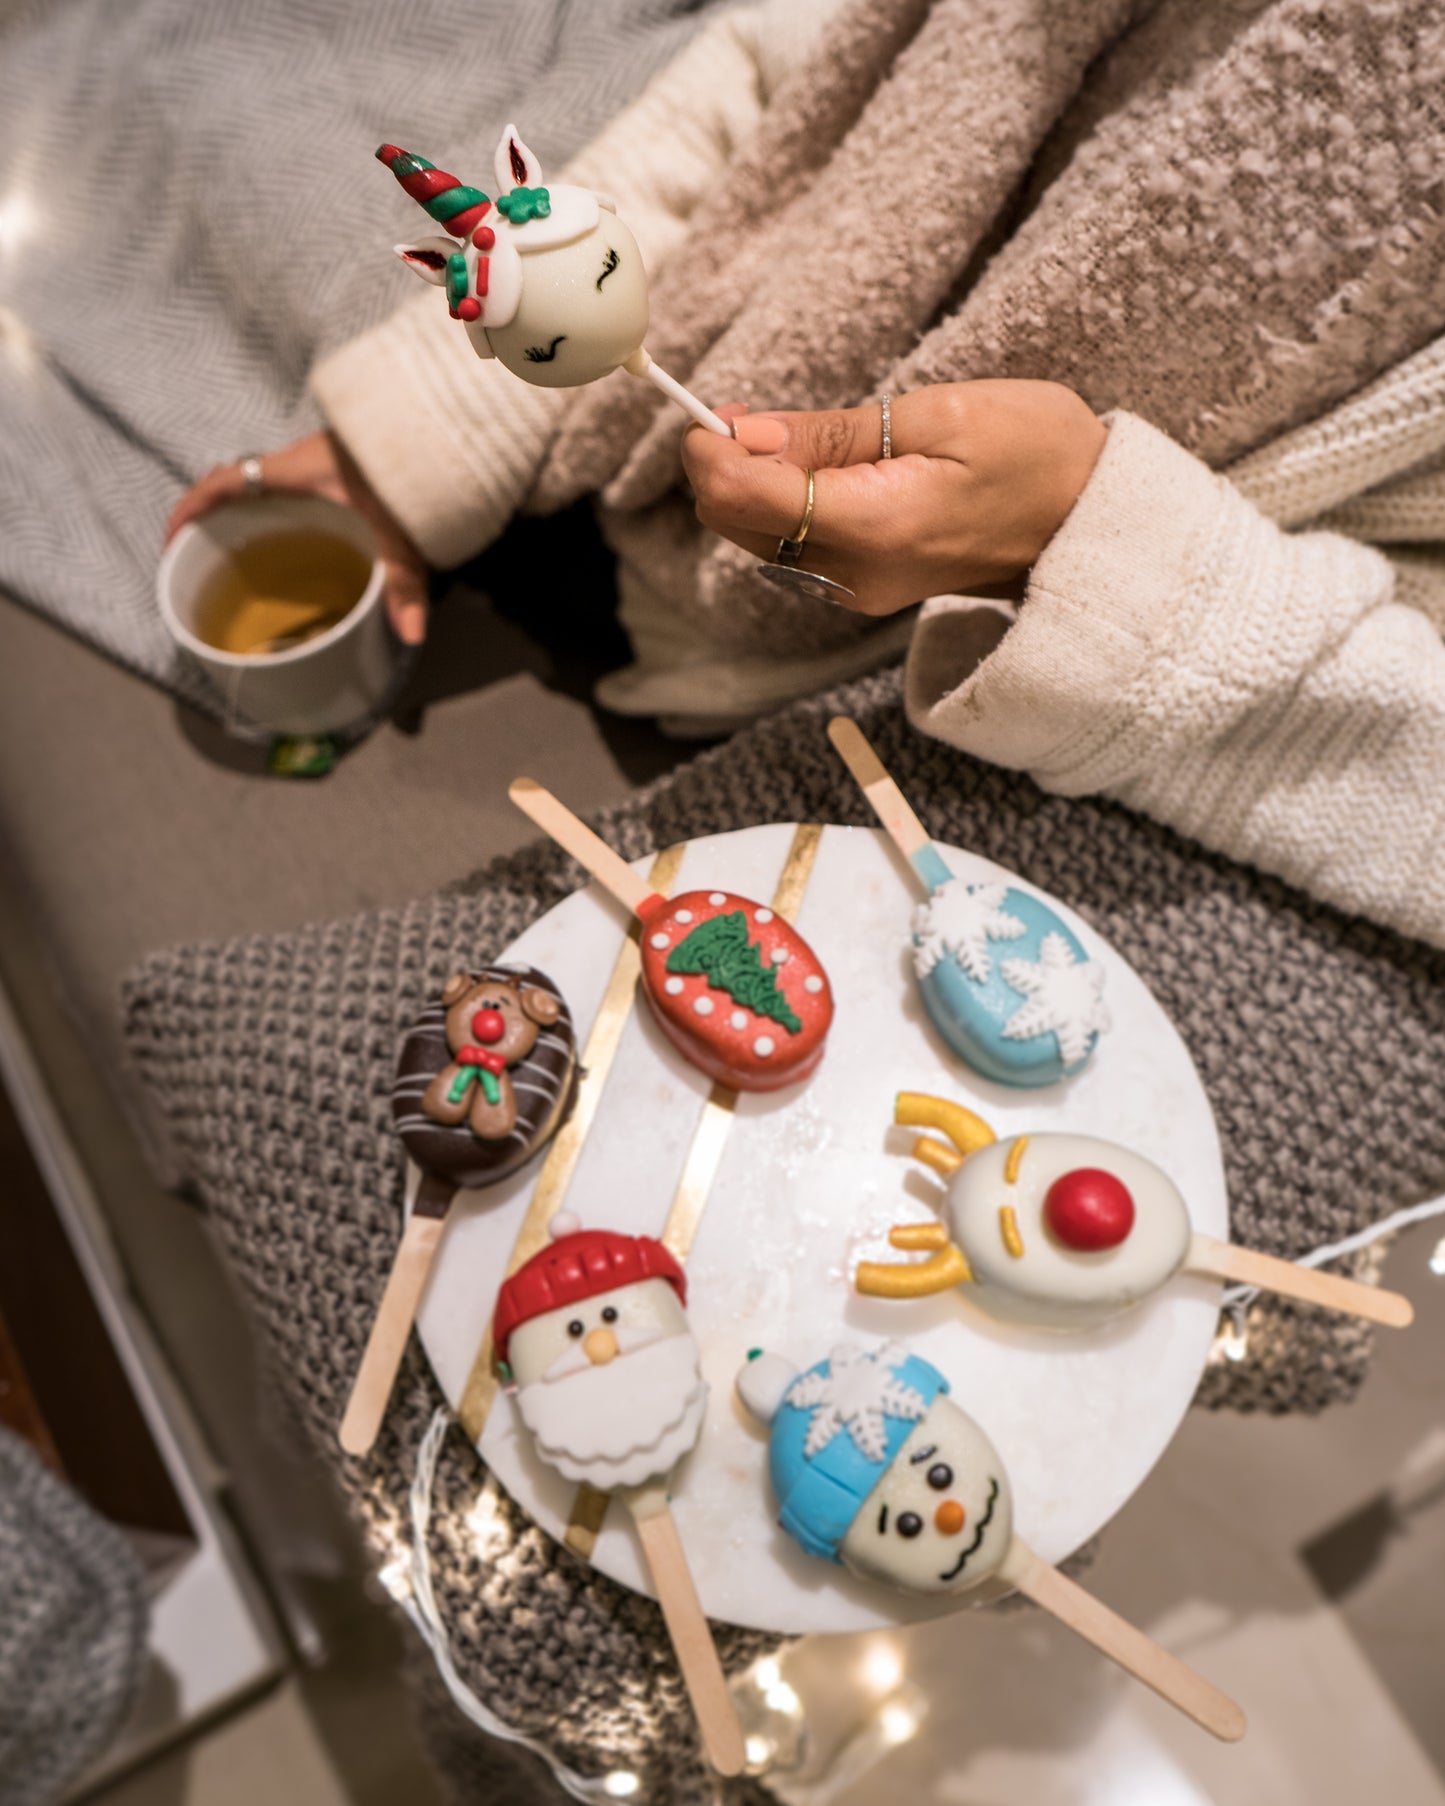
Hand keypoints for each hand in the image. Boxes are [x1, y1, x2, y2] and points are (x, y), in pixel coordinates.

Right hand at [164, 430, 429, 644]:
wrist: (437, 414)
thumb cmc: (410, 463)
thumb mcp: (403, 530)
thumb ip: (405, 581)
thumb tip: (411, 635)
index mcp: (293, 470)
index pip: (223, 482)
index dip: (190, 509)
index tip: (172, 539)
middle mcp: (297, 460)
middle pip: (235, 482)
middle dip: (211, 514)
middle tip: (205, 551)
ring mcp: (316, 459)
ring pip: (262, 481)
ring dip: (244, 508)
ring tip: (239, 547)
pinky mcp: (336, 462)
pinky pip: (289, 482)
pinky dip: (277, 504)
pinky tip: (294, 531)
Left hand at [682, 382, 1107, 616]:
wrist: (1090, 522)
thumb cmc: (1035, 454)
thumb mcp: (938, 415)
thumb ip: (832, 434)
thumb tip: (746, 434)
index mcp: (872, 527)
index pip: (745, 499)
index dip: (711, 451)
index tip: (713, 410)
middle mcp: (854, 574)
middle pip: (737, 524)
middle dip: (724, 466)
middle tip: (745, 411)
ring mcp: (858, 590)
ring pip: (759, 538)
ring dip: (749, 485)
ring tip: (785, 433)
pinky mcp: (864, 588)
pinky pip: (793, 548)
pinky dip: (781, 505)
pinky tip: (811, 470)